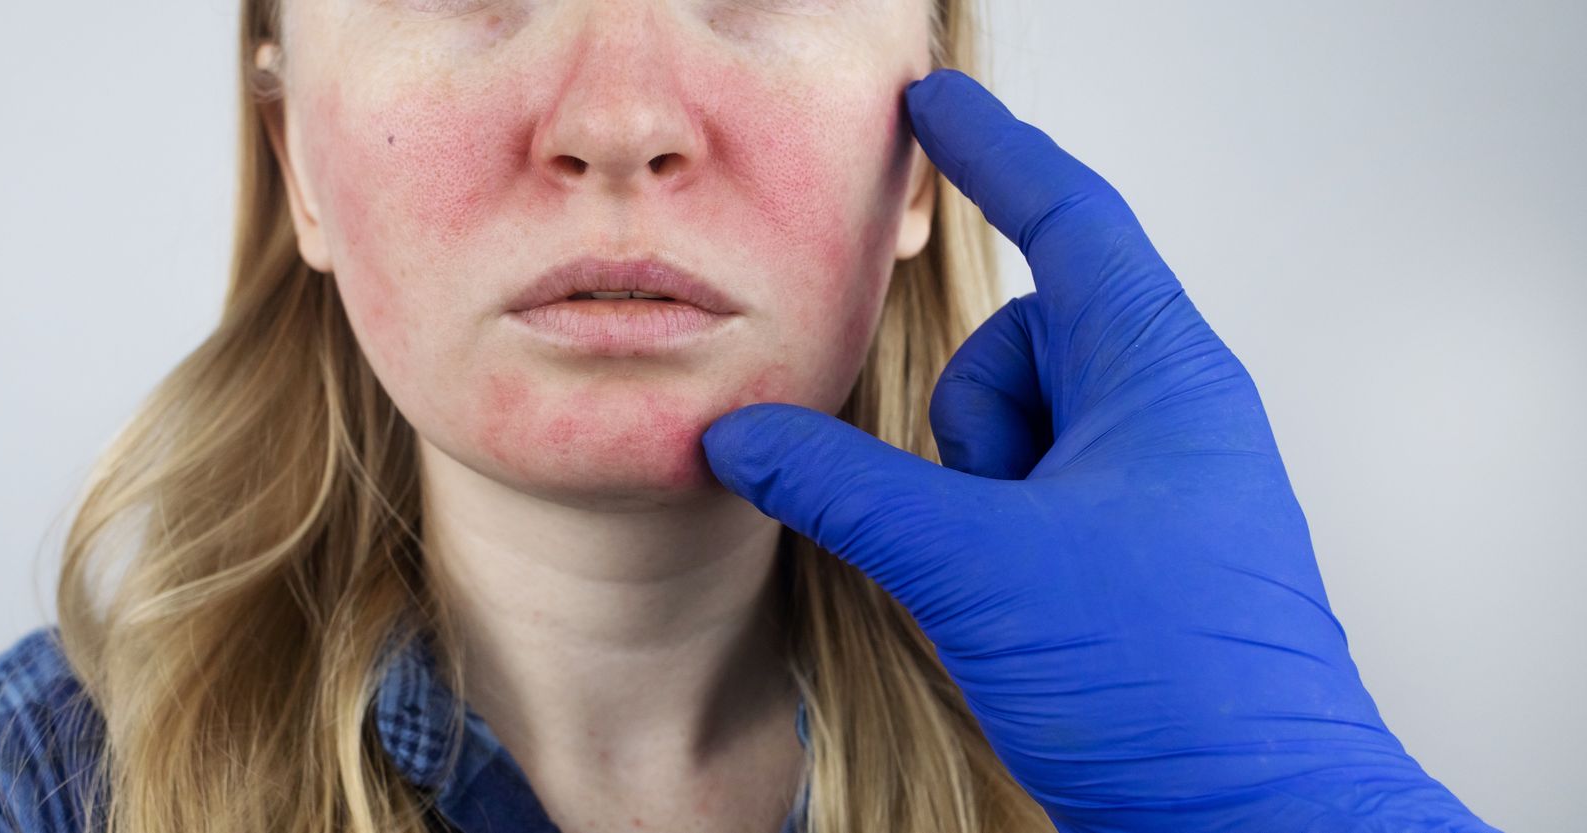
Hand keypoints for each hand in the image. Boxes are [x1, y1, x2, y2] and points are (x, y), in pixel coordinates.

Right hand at [701, 69, 1496, 832]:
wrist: (1257, 825)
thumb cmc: (1170, 683)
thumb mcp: (976, 566)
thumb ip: (846, 488)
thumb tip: (742, 437)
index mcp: (1164, 374)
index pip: (1067, 221)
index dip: (991, 155)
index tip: (934, 107)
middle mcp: (1167, 418)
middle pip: (1019, 345)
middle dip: (970, 425)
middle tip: (983, 515)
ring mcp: (1152, 493)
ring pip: (1013, 437)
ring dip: (977, 498)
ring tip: (1010, 583)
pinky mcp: (1131, 560)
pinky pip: (1029, 504)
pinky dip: (993, 539)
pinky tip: (1012, 611)